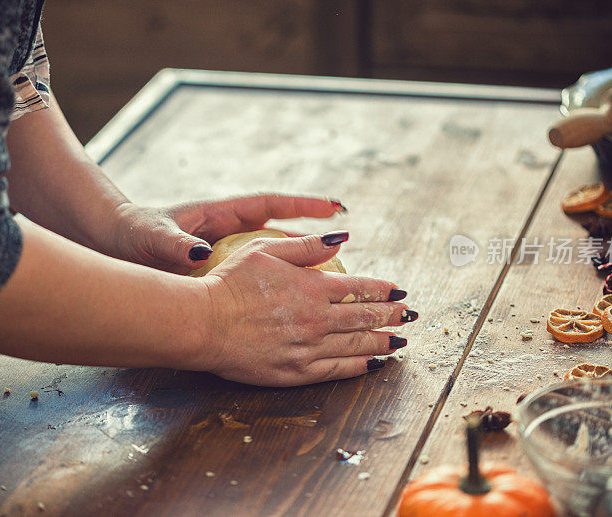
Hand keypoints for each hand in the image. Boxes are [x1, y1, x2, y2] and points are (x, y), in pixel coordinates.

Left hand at [110, 194, 345, 272]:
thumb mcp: (153, 238)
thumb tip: (197, 254)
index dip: (302, 204)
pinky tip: (289, 301)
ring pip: (270, 255)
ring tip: (331, 277)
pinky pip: (255, 274)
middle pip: (278, 230)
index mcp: (219, 214)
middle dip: (311, 234)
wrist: (113, 243)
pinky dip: (273, 282)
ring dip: (297, 261)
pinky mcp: (218, 268)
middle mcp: (228, 229)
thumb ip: (175, 244)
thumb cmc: (132, 233)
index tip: (334, 206)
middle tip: (346, 241)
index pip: (269, 204)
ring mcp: (226, 248)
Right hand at [195, 233, 414, 385]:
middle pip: (365, 316)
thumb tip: (341, 239)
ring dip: (384, 341)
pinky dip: (361, 366)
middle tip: (409, 314)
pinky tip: (375, 363)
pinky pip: (338, 370)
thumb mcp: (264, 250)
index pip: (359, 287)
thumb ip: (305, 246)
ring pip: (357, 344)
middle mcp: (316, 318)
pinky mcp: (296, 371)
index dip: (383, 289)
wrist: (202, 323)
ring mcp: (308, 348)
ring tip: (400, 339)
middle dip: (392, 314)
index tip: (399, 290)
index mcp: (311, 287)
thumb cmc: (228, 283)